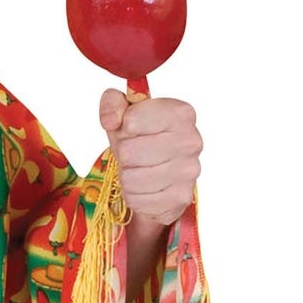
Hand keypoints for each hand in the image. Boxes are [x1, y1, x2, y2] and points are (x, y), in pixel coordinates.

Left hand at [98, 89, 202, 227]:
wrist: (160, 174)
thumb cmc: (142, 139)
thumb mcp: (124, 115)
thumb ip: (112, 104)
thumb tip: (111, 121)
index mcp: (181, 113)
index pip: (132, 120)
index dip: (124, 127)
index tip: (133, 129)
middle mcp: (191, 141)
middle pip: (129, 152)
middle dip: (124, 154)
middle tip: (135, 153)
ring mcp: (188, 170)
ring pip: (131, 177)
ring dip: (128, 175)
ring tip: (139, 168)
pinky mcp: (180, 197)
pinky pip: (136, 198)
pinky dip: (134, 194)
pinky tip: (145, 185)